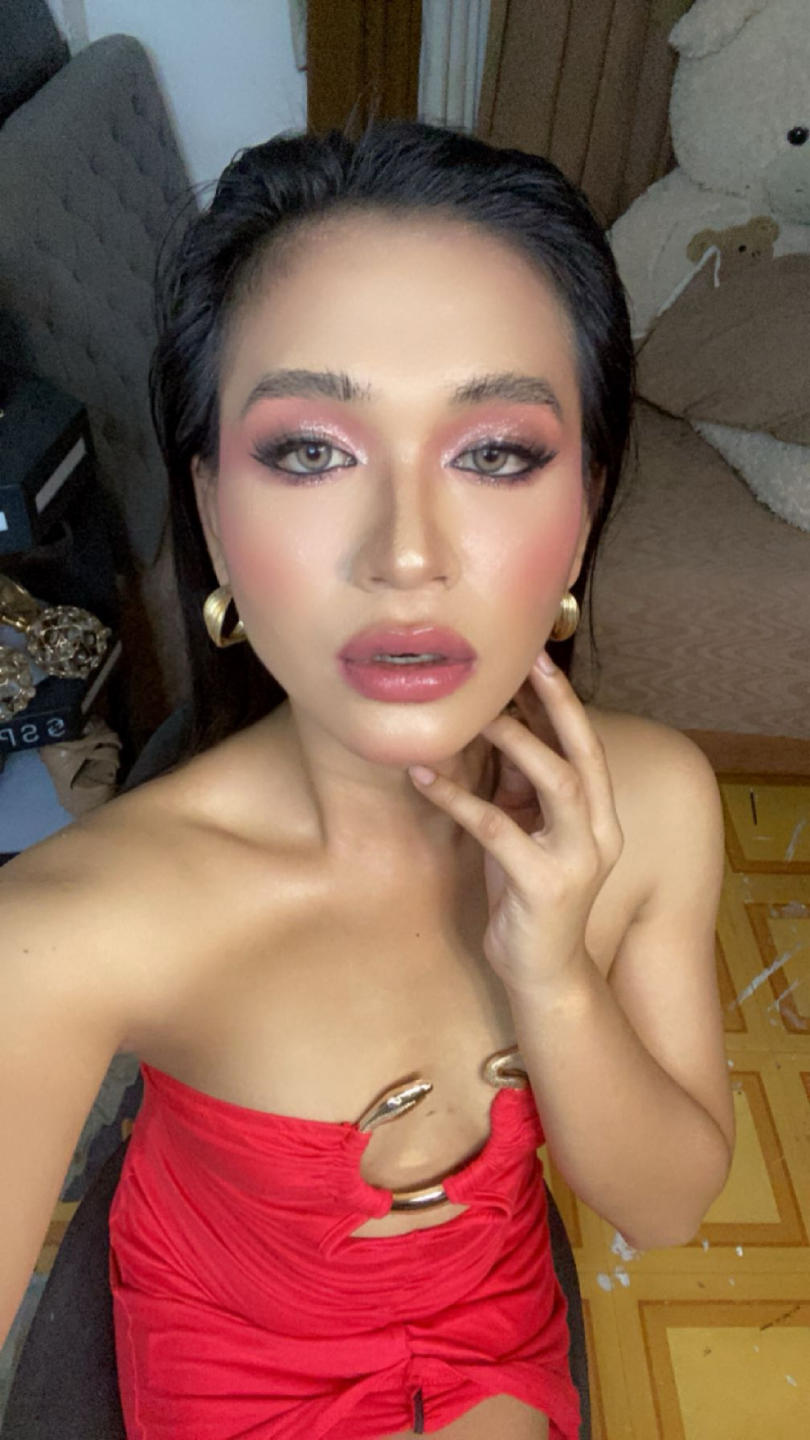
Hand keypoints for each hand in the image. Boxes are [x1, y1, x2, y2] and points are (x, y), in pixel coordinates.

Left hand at [408, 651, 623, 993]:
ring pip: (551, 781)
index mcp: (601, 818)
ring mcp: (576, 859)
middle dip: (554, 705)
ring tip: (471, 718)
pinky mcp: (543, 885)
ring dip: (511, 743)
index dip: (566, 703)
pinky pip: (495, 827)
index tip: (540, 660)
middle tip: (521, 665)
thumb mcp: (531, 837)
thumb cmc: (529, 901)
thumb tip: (495, 733)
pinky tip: (423, 778)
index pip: (588, 746)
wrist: (543, 976)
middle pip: (581, 753)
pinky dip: (456, 798)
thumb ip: (524, 793)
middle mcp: (600, 833)